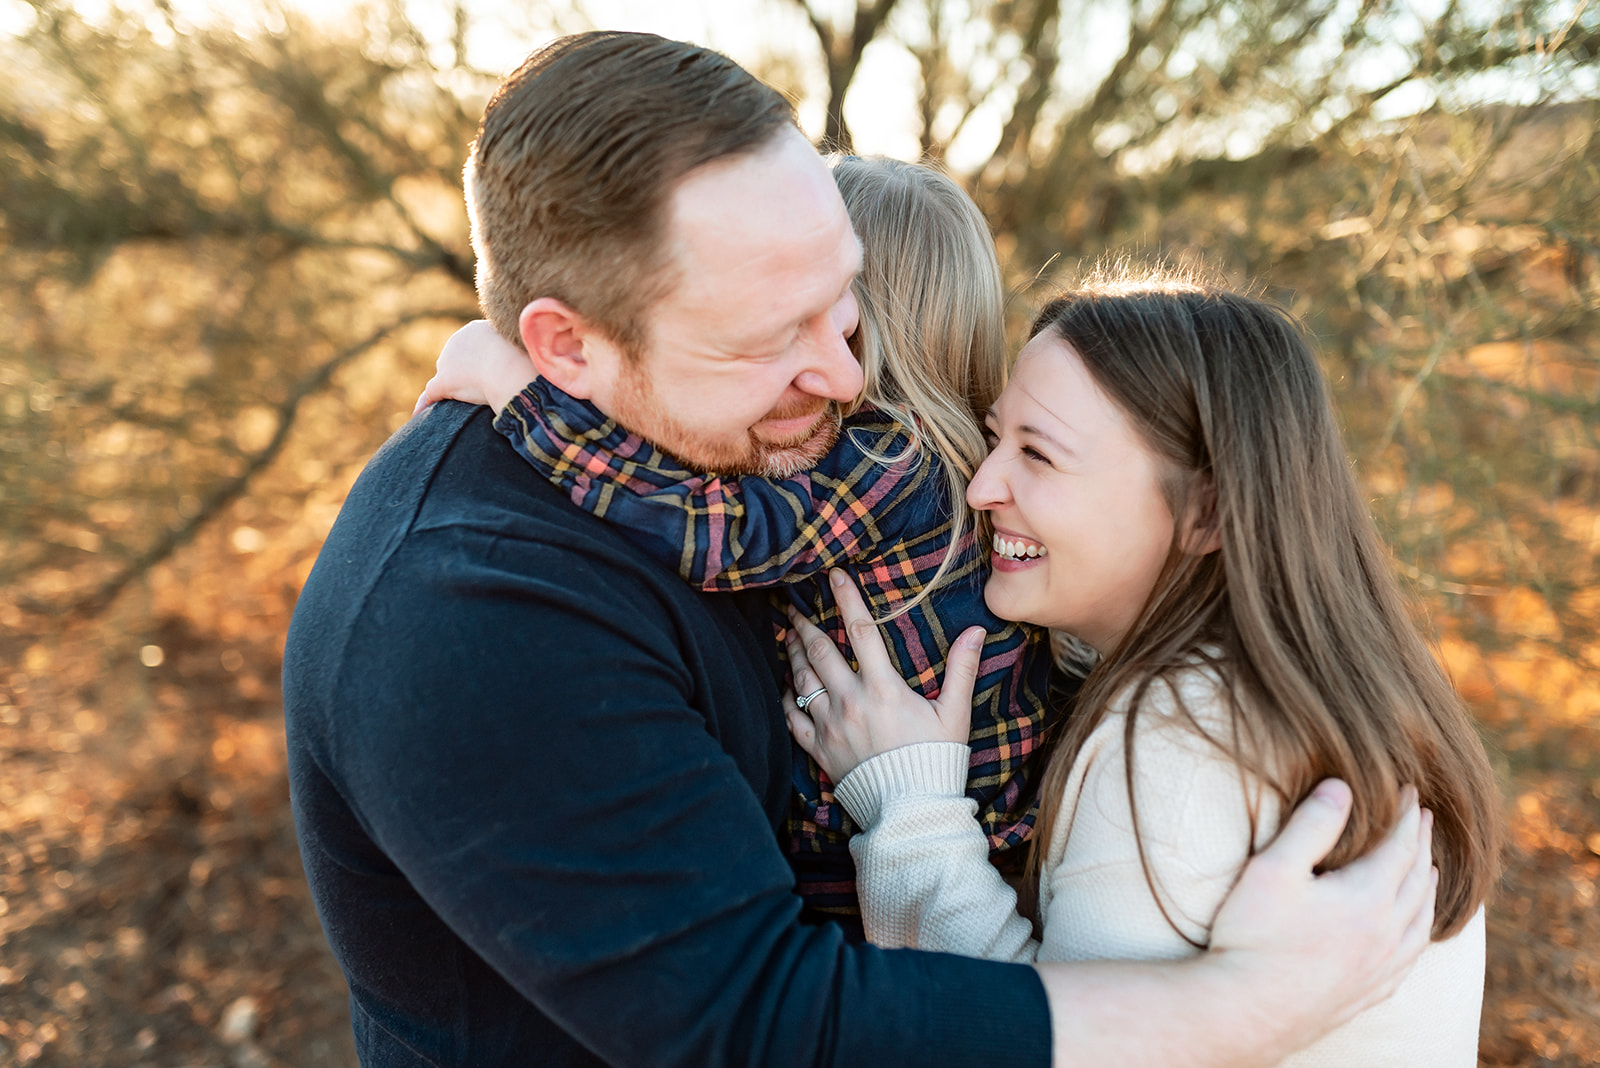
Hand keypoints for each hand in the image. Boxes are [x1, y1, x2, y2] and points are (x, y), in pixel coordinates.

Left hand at [413, 320, 536, 415]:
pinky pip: (431, 393)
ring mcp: (448, 362)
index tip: (499, 376)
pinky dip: (426, 404)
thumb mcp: (525, 348)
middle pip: (458, 363)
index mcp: (477, 330)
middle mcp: (458, 341)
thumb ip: (520, 353)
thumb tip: (538, 360)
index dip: (486, 365)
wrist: (513, 366)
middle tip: (492, 392)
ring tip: (476, 404)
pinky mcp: (443, 380)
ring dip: (455, 391)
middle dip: (470, 377)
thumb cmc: (527, 359)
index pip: (475, 349)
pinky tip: (421, 415)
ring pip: (447, 378)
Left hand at [783, 568, 985, 781]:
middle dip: (805, 624)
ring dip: (793, 654)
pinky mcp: (818, 748)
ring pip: (801, 680)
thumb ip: (961, 669)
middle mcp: (850, 702)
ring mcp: (830, 725)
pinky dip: (786, 697)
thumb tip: (977, 631)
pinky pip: (792, 717)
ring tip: (788, 637)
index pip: (861, 631)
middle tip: (794, 606)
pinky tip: (786, 685)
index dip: (847, 598)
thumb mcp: (954, 713)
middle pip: (820, 651)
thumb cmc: (936, 760)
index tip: (834, 575)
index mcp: (883, 689)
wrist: (911, 811)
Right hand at [1205, 781, 1437, 1054]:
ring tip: (1429, 870)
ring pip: (1422, 920)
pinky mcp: (1370, 992)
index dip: (1406, 815)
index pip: (1400, 846)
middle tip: (1422, 819)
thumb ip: (1311, 825)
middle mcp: (1386, 933)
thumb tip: (1342, 786)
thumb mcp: (1274, 869)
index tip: (1409, 790)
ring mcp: (1381, 967)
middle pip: (1418, 880)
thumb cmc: (1254, 937)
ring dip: (1428, 888)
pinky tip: (1412, 932)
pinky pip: (1411, 957)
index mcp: (1367, 898)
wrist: (1246, 1011)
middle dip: (1421, 844)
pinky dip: (1420, 932)